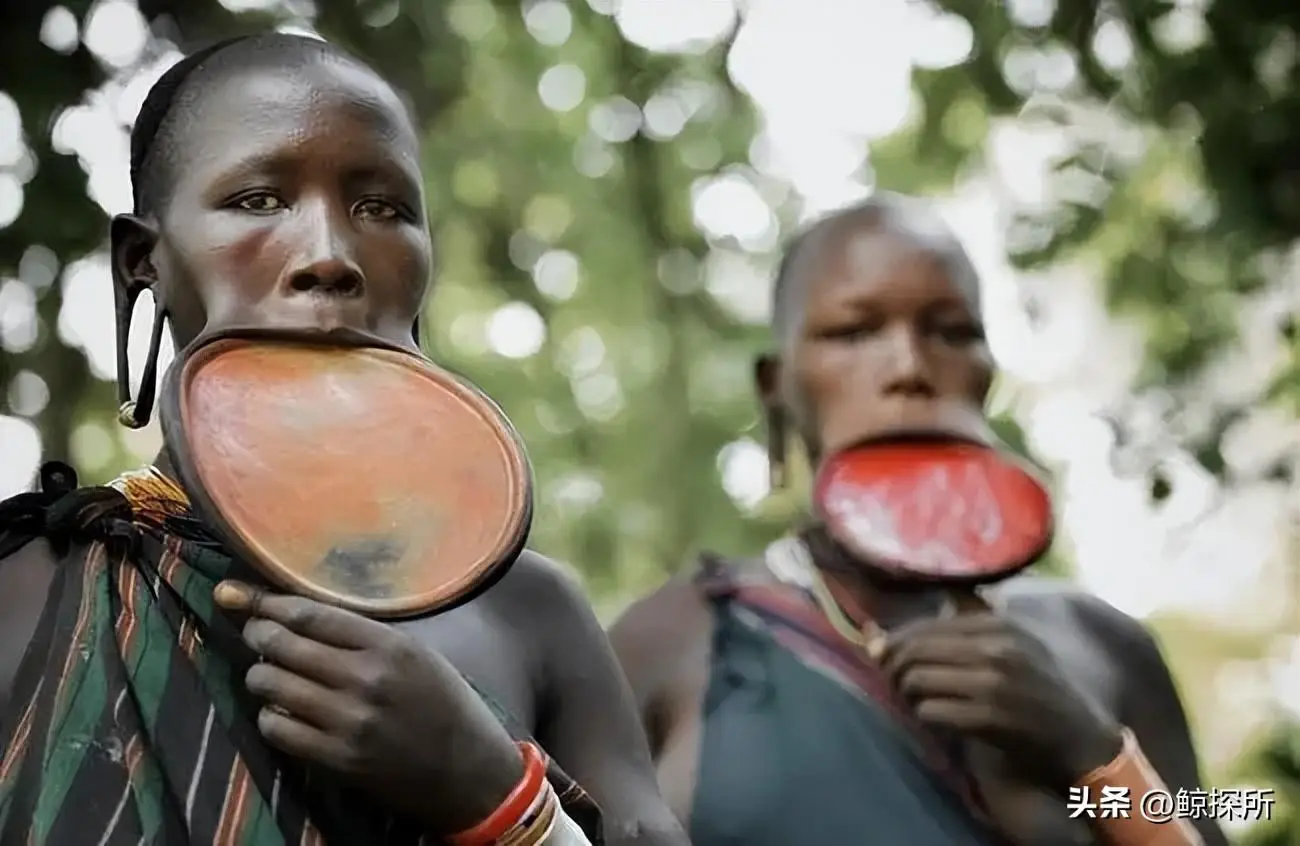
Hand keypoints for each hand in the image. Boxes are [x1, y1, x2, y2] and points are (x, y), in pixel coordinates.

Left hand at [213, 580, 523, 832]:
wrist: (467, 770)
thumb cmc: (444, 703)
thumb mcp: (417, 655)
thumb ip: (366, 637)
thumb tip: (303, 616)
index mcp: (390, 646)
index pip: (312, 615)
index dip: (269, 603)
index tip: (242, 596)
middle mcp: (366, 679)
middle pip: (285, 645)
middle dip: (257, 634)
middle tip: (253, 633)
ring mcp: (349, 721)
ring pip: (272, 685)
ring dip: (260, 675)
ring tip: (266, 673)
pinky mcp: (337, 759)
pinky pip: (278, 728)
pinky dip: (269, 715)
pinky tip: (280, 711)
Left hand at [880, 611, 1122, 788]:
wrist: (1082, 739)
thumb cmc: (1038, 690)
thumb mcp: (1009, 644)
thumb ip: (953, 630)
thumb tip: (874, 633)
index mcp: (999, 624)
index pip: (923, 626)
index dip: (896, 644)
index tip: (888, 660)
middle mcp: (997, 647)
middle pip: (914, 651)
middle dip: (893, 669)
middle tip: (895, 685)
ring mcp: (995, 683)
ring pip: (917, 679)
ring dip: (907, 695)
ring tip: (915, 701)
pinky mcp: (991, 718)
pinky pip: (931, 711)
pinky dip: (924, 716)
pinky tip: (933, 720)